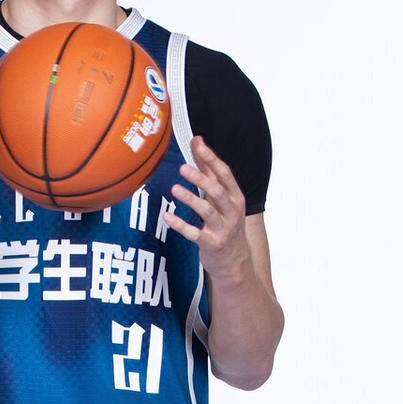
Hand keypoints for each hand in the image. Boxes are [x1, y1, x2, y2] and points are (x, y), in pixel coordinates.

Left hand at [166, 137, 249, 281]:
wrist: (235, 261)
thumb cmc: (225, 223)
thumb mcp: (221, 199)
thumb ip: (209, 172)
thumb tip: (198, 142)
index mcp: (235, 197)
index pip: (224, 174)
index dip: (211, 158)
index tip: (198, 144)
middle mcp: (232, 211)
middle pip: (216, 191)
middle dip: (200, 178)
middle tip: (182, 167)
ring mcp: (223, 229)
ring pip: (207, 211)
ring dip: (190, 199)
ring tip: (174, 188)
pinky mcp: (212, 244)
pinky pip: (194, 234)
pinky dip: (180, 225)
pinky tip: (167, 217)